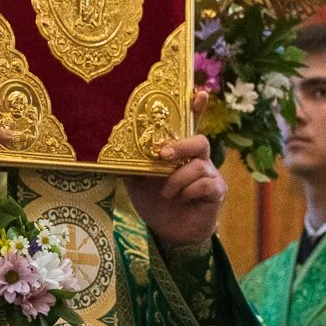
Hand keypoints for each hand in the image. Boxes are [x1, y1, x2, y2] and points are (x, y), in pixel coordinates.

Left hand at [123, 93, 225, 255]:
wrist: (169, 233)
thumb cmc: (155, 202)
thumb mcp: (136, 183)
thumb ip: (130, 166)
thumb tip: (108, 154)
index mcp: (179, 151)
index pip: (190, 125)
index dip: (197, 108)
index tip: (200, 93)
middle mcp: (198, 158)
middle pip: (199, 140)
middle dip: (181, 145)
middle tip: (162, 155)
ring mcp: (210, 174)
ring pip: (199, 164)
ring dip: (177, 179)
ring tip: (166, 193)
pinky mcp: (216, 191)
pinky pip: (206, 184)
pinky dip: (188, 192)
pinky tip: (181, 200)